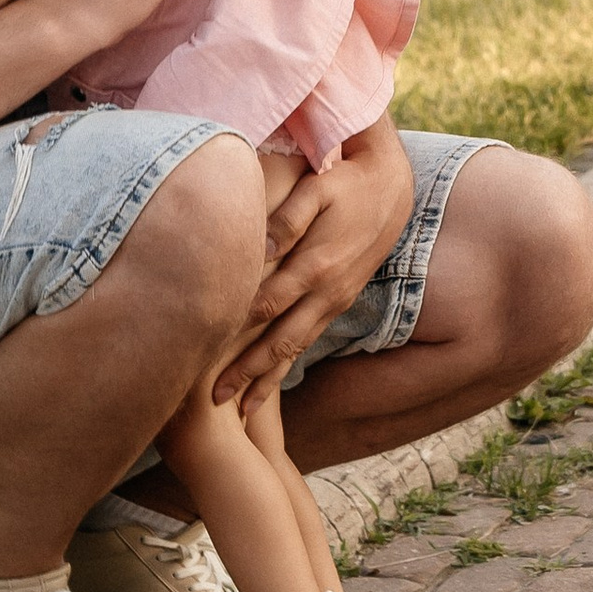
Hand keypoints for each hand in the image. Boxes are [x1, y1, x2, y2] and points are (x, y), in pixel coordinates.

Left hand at [212, 116, 415, 403]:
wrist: (392, 186)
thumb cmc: (345, 181)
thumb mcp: (317, 189)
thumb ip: (286, 219)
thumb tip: (254, 247)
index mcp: (317, 266)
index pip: (264, 307)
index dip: (232, 332)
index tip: (200, 354)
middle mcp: (328, 292)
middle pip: (280, 342)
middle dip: (247, 373)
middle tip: (214, 402)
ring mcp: (337, 300)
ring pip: (297, 349)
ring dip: (269, 380)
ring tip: (242, 410)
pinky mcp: (341, 300)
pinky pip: (310, 340)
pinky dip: (288, 365)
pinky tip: (271, 380)